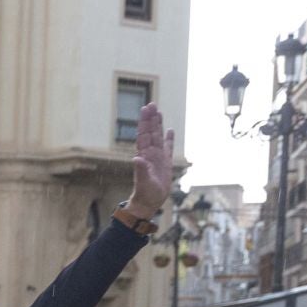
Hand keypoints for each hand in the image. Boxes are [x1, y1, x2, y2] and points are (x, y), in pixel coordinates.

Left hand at [126, 103, 173, 219]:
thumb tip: (136, 159)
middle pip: (150, 132)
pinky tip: (169, 130)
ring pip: (158, 137)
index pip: (144, 135)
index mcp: (144, 156)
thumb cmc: (145, 194)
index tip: (145, 109)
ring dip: (158, 125)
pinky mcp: (164, 163)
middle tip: (151, 104)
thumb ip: (140, 170)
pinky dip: (169, 139)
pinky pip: (167, 148)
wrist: (149, 202)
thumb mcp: (143, 182)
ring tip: (158, 112)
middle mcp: (150, 154)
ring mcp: (157, 158)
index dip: (145, 122)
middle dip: (150, 118)